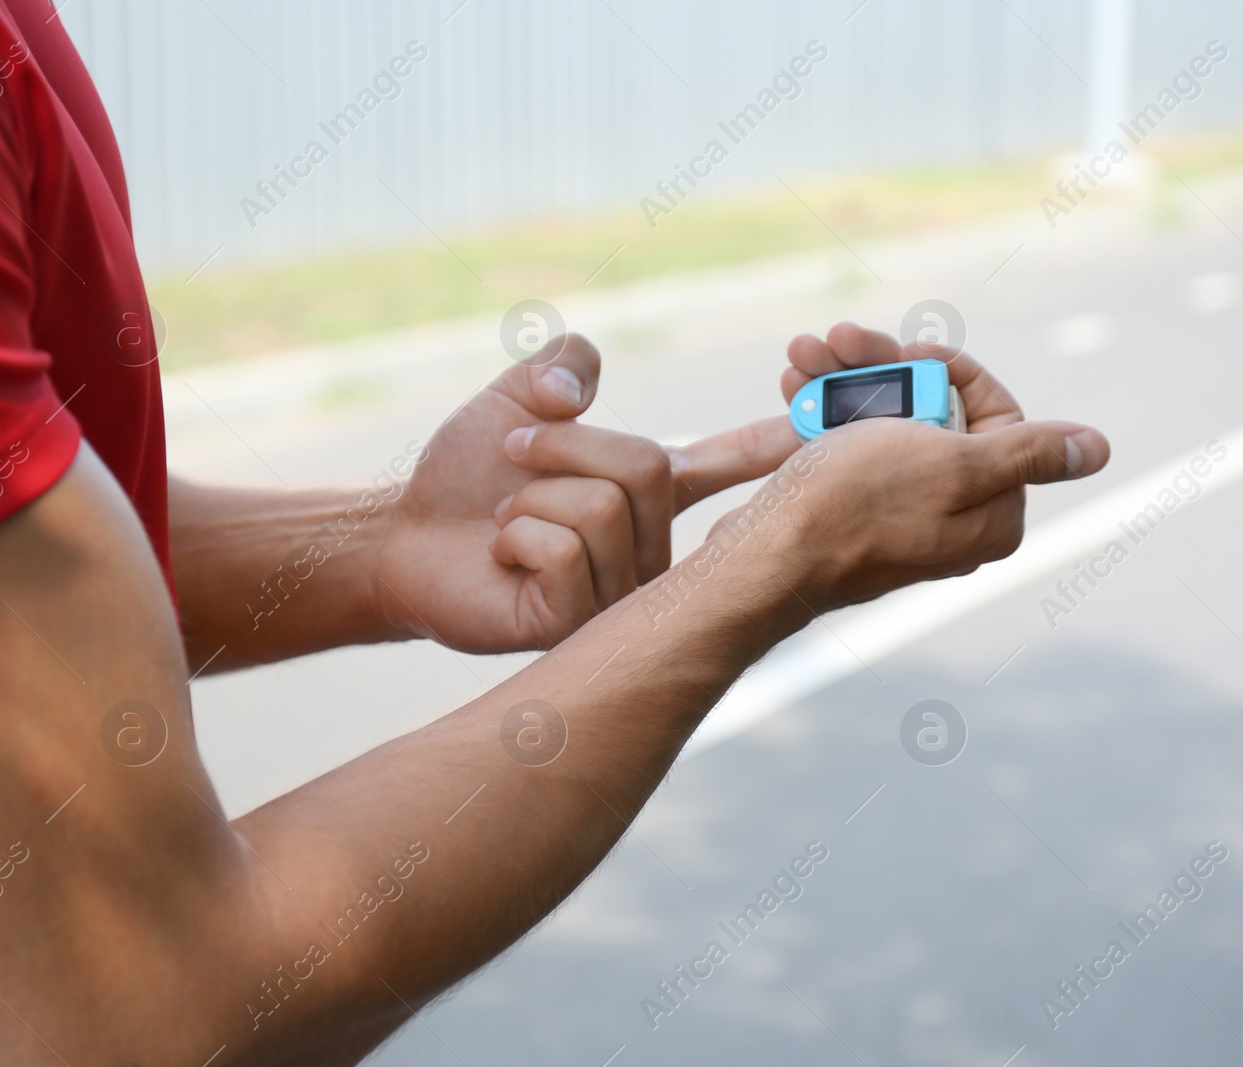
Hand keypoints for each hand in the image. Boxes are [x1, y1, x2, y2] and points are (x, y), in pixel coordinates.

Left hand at [376, 336, 798, 651]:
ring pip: (603, 508)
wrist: (406, 538)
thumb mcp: (517, 396)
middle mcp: (653, 547)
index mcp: (654, 492)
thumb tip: (580, 391)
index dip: (783, 442)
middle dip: (561, 442)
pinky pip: (565, 552)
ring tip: (507, 521)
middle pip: (646, 465)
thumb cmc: (468, 473)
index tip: (837, 425)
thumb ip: (564, 365)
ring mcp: (622, 594)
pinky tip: (503, 558)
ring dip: (528, 496)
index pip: (736, 466)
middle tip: (514, 454)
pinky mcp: (580, 628)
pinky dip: (515, 537)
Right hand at [733, 322, 1109, 611]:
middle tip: (838, 340)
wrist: (765, 559)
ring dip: (842, 380)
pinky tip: (794, 386)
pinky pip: (848, 446)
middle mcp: (953, 514)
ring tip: (802, 356)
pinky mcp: (852, 511)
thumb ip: (1028, 453)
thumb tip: (1097, 449)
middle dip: (882, 369)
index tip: (909, 352)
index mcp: (993, 510)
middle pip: (932, 412)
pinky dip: (822, 413)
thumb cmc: (855, 508)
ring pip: (883, 421)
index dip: (950, 372)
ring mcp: (900, 513)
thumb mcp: (952, 466)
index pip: (993, 415)